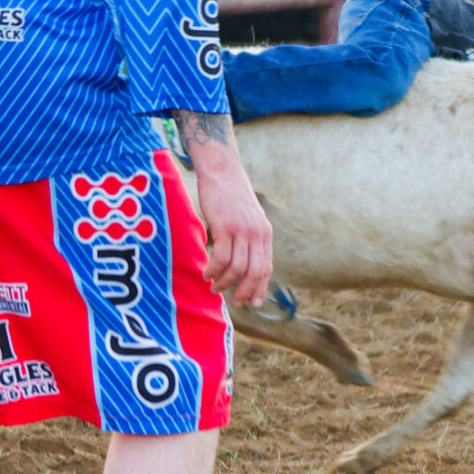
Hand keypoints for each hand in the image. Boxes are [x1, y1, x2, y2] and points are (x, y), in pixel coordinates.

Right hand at [171, 110, 273, 306]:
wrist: (222, 170)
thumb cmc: (231, 195)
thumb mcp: (248, 218)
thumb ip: (249, 238)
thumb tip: (243, 264)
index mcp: (265, 233)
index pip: (266, 267)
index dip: (259, 288)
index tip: (252, 303)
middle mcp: (257, 233)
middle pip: (255, 272)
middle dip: (244, 291)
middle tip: (234, 302)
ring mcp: (241, 229)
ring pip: (237, 267)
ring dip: (225, 282)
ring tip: (214, 287)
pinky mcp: (224, 225)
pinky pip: (220, 257)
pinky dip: (213, 270)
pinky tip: (206, 273)